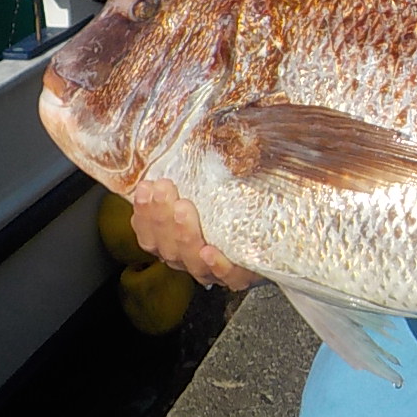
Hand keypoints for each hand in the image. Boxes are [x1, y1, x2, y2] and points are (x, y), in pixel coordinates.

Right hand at [130, 179, 261, 290]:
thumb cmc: (235, 212)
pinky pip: (227, 276)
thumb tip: (189, 140)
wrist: (273, 241)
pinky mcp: (240, 276)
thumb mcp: (213, 190)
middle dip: (161, 217)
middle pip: (167, 246)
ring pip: (191, 260)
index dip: (143, 213)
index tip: (145, 187)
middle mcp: (188, 258)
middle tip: (164, 190)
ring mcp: (212, 270)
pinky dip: (216, 265)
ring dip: (184, 235)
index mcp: (174, 241)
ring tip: (183, 210)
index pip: (150, 233)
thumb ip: (196, 177)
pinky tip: (209, 251)